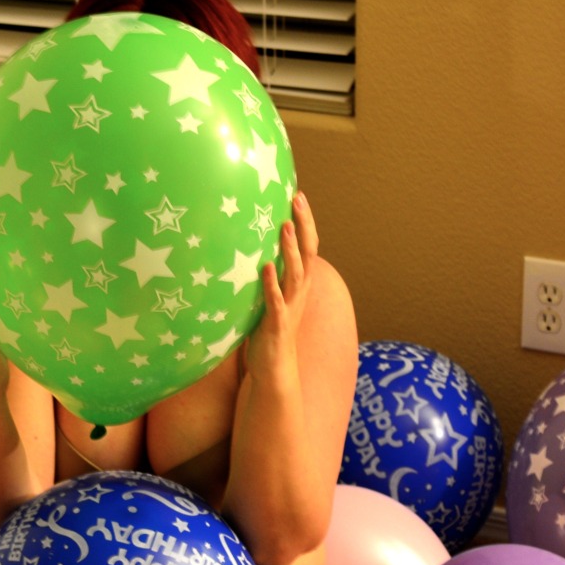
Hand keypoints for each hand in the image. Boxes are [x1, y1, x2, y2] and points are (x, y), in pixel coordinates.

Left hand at [244, 192, 318, 388]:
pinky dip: (272, 284)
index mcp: (299, 285)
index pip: (308, 246)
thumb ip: (270, 276)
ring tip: (283, 227)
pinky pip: (276, 301)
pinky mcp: (277, 324)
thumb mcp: (272, 298)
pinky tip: (265, 267)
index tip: (298, 195)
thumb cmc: (270, 332)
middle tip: (297, 199)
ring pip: (296, 273)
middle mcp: (300, 292)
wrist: (275, 370)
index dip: (305, 222)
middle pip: (308, 252)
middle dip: (304, 225)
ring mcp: (290, 307)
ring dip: (290, 250)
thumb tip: (256, 250)